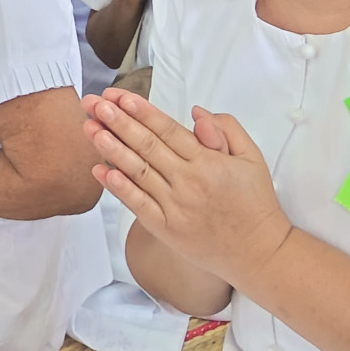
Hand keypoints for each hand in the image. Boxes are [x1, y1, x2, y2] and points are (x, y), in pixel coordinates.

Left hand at [84, 88, 291, 288]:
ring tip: (90, 129)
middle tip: (94, 104)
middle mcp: (188, 182)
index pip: (168, 130)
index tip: (120, 97)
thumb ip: (227, 129)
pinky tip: (101, 171)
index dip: (142, 112)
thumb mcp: (252, 158)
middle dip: (118, 122)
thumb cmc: (255, 203)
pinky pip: (139, 205)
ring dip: (111, 149)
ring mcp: (175, 207)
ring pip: (138, 172)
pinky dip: (119, 188)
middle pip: (146, 146)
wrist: (259, 253)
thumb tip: (195, 113)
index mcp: (208, 162)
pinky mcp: (167, 229)